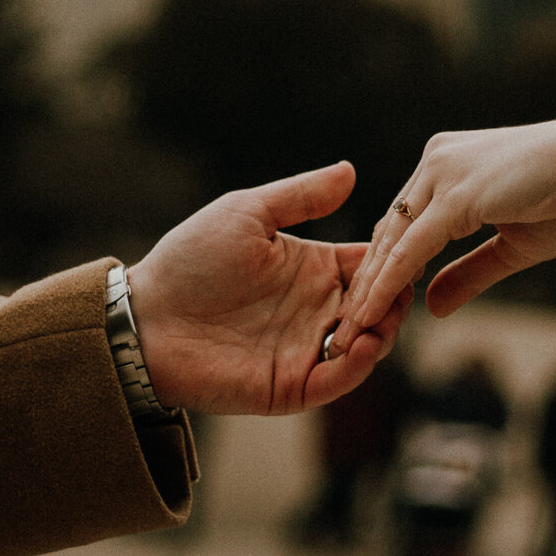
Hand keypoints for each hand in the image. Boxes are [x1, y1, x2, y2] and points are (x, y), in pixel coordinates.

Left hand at [129, 160, 410, 415]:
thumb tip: (350, 169)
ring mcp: (306, 349)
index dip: (394, 259)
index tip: (410, 250)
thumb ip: (301, 195)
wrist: (145, 317)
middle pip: (379, 307)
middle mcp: (316, 310)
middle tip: (401, 288)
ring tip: (380, 317)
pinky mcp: (291, 386)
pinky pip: (336, 381)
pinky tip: (362, 345)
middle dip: (396, 299)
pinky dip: (357, 367)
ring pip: (367, 346)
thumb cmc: (190, 261)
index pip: (372, 265)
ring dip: (382, 332)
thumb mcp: (247, 213)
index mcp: (313, 269)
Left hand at [336, 109, 555, 340]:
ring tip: (350, 331)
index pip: (403, 222)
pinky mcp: (457, 194)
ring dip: (369, 289)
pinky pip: (412, 250)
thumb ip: (467, 272)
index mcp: (446, 165)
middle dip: (366, 283)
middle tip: (344, 329)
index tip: (367, 308)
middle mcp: (436, 161)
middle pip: (388, 231)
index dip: (384, 267)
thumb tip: (430, 306)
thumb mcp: (511, 246)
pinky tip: (373, 314)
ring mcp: (443, 173)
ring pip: (393, 241)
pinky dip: (390, 284)